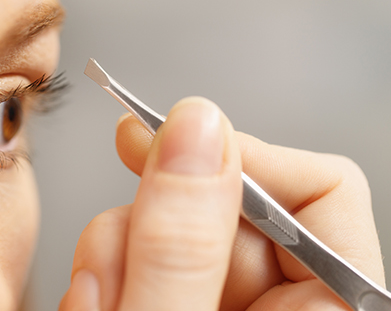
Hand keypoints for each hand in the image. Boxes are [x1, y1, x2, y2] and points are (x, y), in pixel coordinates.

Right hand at [59, 97, 384, 310]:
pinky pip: (146, 253)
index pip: (322, 188)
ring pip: (174, 225)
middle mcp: (284, 304)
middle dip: (153, 220)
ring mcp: (229, 302)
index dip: (243, 155)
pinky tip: (98, 303)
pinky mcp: (185, 301)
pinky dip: (110, 273)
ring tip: (97, 301)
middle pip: (227, 202)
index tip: (169, 144)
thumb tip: (196, 128)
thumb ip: (184, 246)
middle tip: (113, 257)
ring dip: (118, 252)